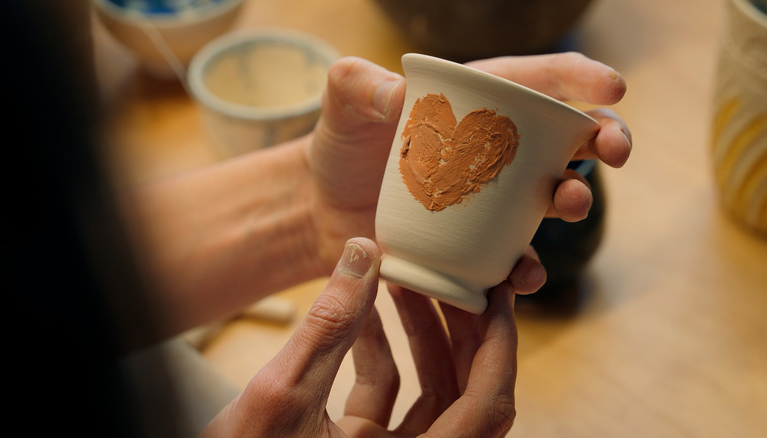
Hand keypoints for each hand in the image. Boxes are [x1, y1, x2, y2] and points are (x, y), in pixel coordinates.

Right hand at [200, 237, 519, 436]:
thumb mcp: (281, 393)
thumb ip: (327, 325)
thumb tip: (364, 252)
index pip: (487, 406)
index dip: (500, 346)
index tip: (497, 291)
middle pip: (466, 394)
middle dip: (461, 330)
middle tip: (453, 274)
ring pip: (429, 393)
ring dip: (419, 335)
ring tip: (400, 280)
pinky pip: (386, 398)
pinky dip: (378, 352)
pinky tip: (358, 311)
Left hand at [307, 54, 630, 290]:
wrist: (324, 208)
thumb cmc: (340, 145)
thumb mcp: (342, 103)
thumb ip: (357, 84)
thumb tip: (397, 97)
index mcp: (478, 101)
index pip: (542, 81)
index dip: (584, 79)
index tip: (614, 87)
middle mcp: (498, 147)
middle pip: (568, 137)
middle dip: (606, 138)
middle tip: (614, 150)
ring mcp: (493, 198)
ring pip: (553, 197)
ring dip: (574, 200)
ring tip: (569, 204)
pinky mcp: (478, 242)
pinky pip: (514, 256)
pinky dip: (525, 268)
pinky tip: (521, 274)